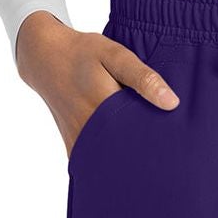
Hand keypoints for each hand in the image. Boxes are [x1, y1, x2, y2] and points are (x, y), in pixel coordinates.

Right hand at [15, 11, 178, 152]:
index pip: (140, 136)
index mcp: (105, 108)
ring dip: (129, 162)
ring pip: (111, 163)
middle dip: (146, 157)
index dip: (158, 143)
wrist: (45, 59)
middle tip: (165, 159)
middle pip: (127, 156)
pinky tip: (124, 157)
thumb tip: (172, 103)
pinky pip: (97, 163)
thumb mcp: (115, 55)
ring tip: (148, 162)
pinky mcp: (74, 149)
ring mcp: (80, 143)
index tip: (173, 145)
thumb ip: (143, 78)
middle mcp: (90, 131)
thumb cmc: (84, 54)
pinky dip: (111, 162)